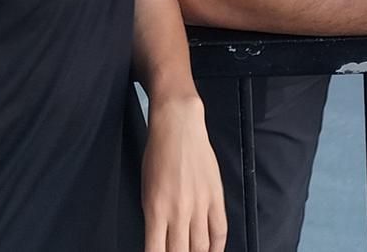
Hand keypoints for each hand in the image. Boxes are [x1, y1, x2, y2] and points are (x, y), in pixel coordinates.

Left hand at [142, 95, 225, 251]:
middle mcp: (178, 211)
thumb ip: (154, 219)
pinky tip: (213, 251)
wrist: (178, 127)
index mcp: (155, 211)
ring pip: (201, 247)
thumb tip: (160, 242)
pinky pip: (220, 230)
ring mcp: (199, 204)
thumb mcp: (146, 190)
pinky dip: (218, 246)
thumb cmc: (158, 155)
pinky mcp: (215, 196)